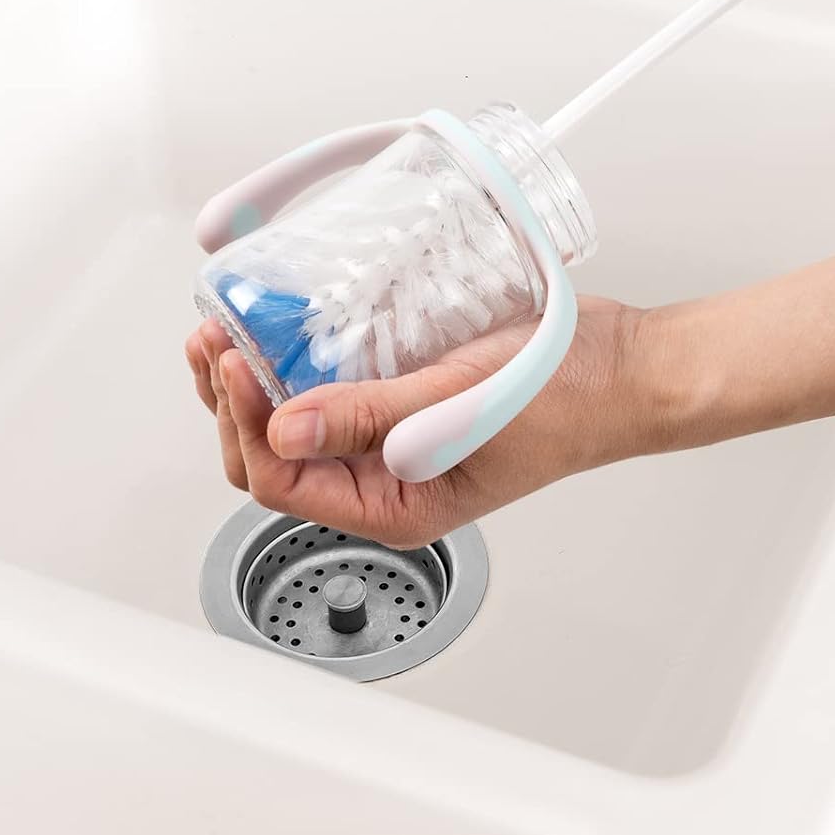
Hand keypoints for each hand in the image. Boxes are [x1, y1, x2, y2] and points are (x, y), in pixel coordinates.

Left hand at [184, 299, 686, 546]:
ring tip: (227, 330)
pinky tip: (278, 327)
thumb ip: (369, 421)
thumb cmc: (564, 403)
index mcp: (392, 507)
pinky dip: (292, 360)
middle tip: (214, 340)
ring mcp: (386, 435)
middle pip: (273, 457)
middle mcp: (380, 479)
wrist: (620, 364)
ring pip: (291, 421)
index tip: (236, 362)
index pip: (283, 483)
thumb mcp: (459, 410)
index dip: (245, 424)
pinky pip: (327, 386)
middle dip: (231, 403)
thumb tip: (282, 435)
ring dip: (251, 380)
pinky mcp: (397, 393)